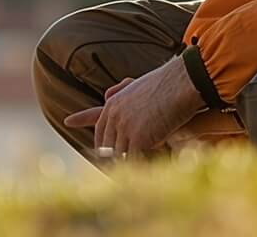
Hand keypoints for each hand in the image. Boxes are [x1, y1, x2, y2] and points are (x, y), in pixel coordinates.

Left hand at [63, 55, 205, 157]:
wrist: (179, 85)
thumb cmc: (163, 84)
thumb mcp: (137, 83)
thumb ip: (121, 89)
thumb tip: (105, 96)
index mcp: (113, 104)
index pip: (98, 124)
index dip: (94, 137)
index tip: (77, 134)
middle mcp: (114, 116)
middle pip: (108, 145)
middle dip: (111, 156)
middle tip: (114, 168)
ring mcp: (125, 128)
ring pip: (121, 154)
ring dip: (127, 162)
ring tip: (130, 172)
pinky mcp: (138, 139)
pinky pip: (134, 159)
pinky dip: (138, 165)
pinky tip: (141, 171)